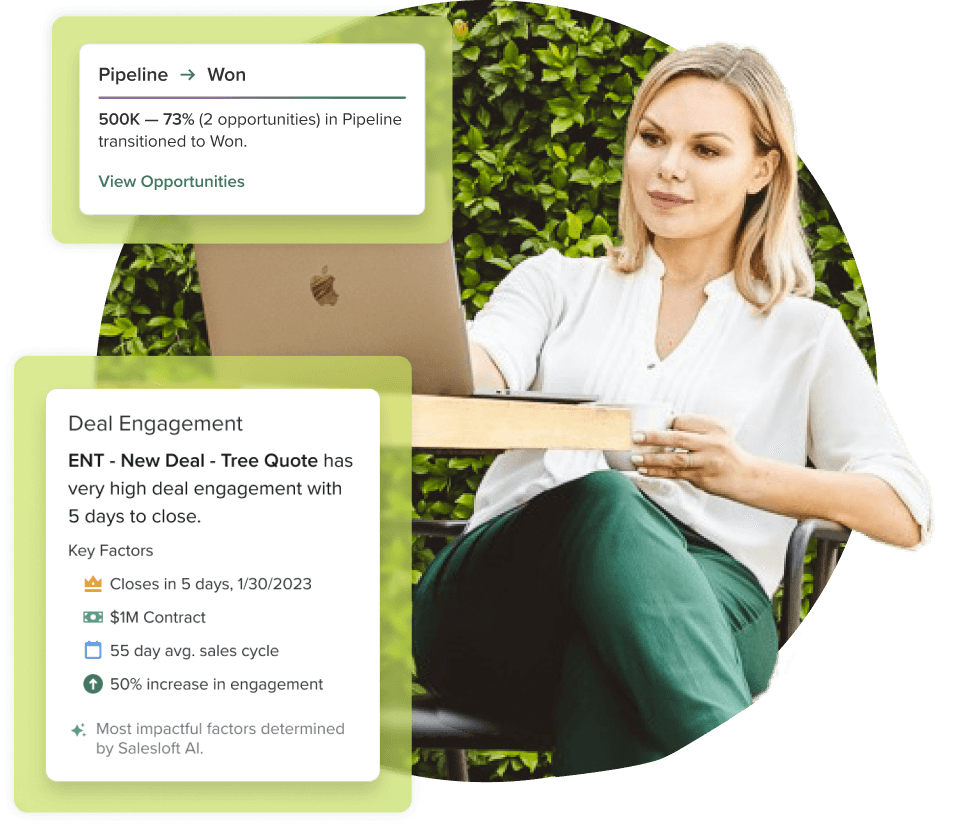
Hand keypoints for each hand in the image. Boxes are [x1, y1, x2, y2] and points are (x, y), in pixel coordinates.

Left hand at [632, 414, 756, 499]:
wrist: (747, 476)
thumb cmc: (726, 452)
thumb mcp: (718, 433)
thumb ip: (695, 428)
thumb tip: (663, 425)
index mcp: (715, 427)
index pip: (684, 421)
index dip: (666, 423)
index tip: (650, 425)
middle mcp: (713, 443)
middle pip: (678, 438)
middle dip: (654, 437)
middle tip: (635, 436)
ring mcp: (707, 462)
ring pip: (675, 459)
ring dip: (652, 459)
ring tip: (635, 458)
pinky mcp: (702, 477)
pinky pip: (675, 474)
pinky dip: (658, 472)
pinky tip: (644, 471)